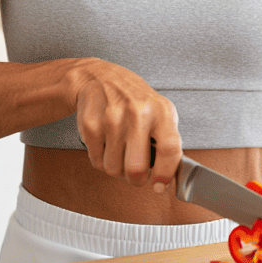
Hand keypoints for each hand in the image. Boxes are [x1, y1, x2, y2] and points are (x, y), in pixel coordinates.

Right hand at [71, 58, 182, 192]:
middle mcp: (137, 113)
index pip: (169, 149)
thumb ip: (168, 142)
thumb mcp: (160, 111)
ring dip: (116, 167)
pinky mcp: (91, 125)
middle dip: (136, 179)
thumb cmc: (134, 99)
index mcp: (161, 111)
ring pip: (114, 169)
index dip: (165, 173)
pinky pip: (96, 161)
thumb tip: (167, 178)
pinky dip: (101, 158)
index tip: (159, 185)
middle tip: (136, 173)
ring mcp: (112, 119)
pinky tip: (106, 142)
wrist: (99, 78)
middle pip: (136, 169)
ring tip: (120, 150)